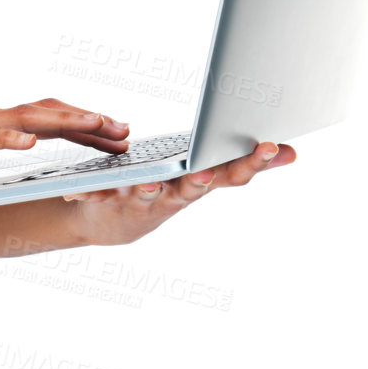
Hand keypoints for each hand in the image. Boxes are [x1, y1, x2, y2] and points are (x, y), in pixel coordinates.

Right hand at [0, 98, 129, 187]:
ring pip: (27, 118)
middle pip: (49, 113)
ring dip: (64, 122)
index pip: (48, 118)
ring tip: (96, 125)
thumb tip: (14, 150)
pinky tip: (29, 143)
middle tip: (125, 130)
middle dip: (90, 121)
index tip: (115, 133)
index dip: (84, 125)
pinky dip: (9, 138)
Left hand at [61, 138, 296, 244]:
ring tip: (149, 184)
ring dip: (150, 190)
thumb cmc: (167, 191)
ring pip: (149, 194)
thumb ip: (243, 163)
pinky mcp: (110, 201)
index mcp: (200, 182)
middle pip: (195, 187)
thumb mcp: (208, 175)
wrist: (112, 223)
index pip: (233, 173)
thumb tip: (290, 152)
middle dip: (204, 177)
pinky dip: (89, 193)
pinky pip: (99, 195)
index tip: (272, 145)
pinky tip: (76, 190)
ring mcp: (143, 201)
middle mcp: (175, 195)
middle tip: (209, 172)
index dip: (253, 162)